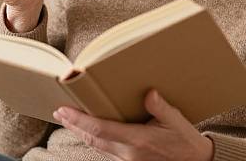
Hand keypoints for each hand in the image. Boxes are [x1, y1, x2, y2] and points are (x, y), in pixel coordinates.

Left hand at [53, 89, 213, 160]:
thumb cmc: (186, 142)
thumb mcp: (176, 121)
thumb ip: (160, 107)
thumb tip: (148, 93)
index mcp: (137, 140)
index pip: (99, 129)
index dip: (79, 119)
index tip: (63, 109)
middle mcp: (128, 153)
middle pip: (92, 138)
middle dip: (74, 125)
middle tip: (59, 112)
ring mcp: (128, 160)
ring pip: (97, 146)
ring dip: (82, 132)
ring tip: (70, 119)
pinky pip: (106, 150)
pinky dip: (94, 138)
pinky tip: (92, 131)